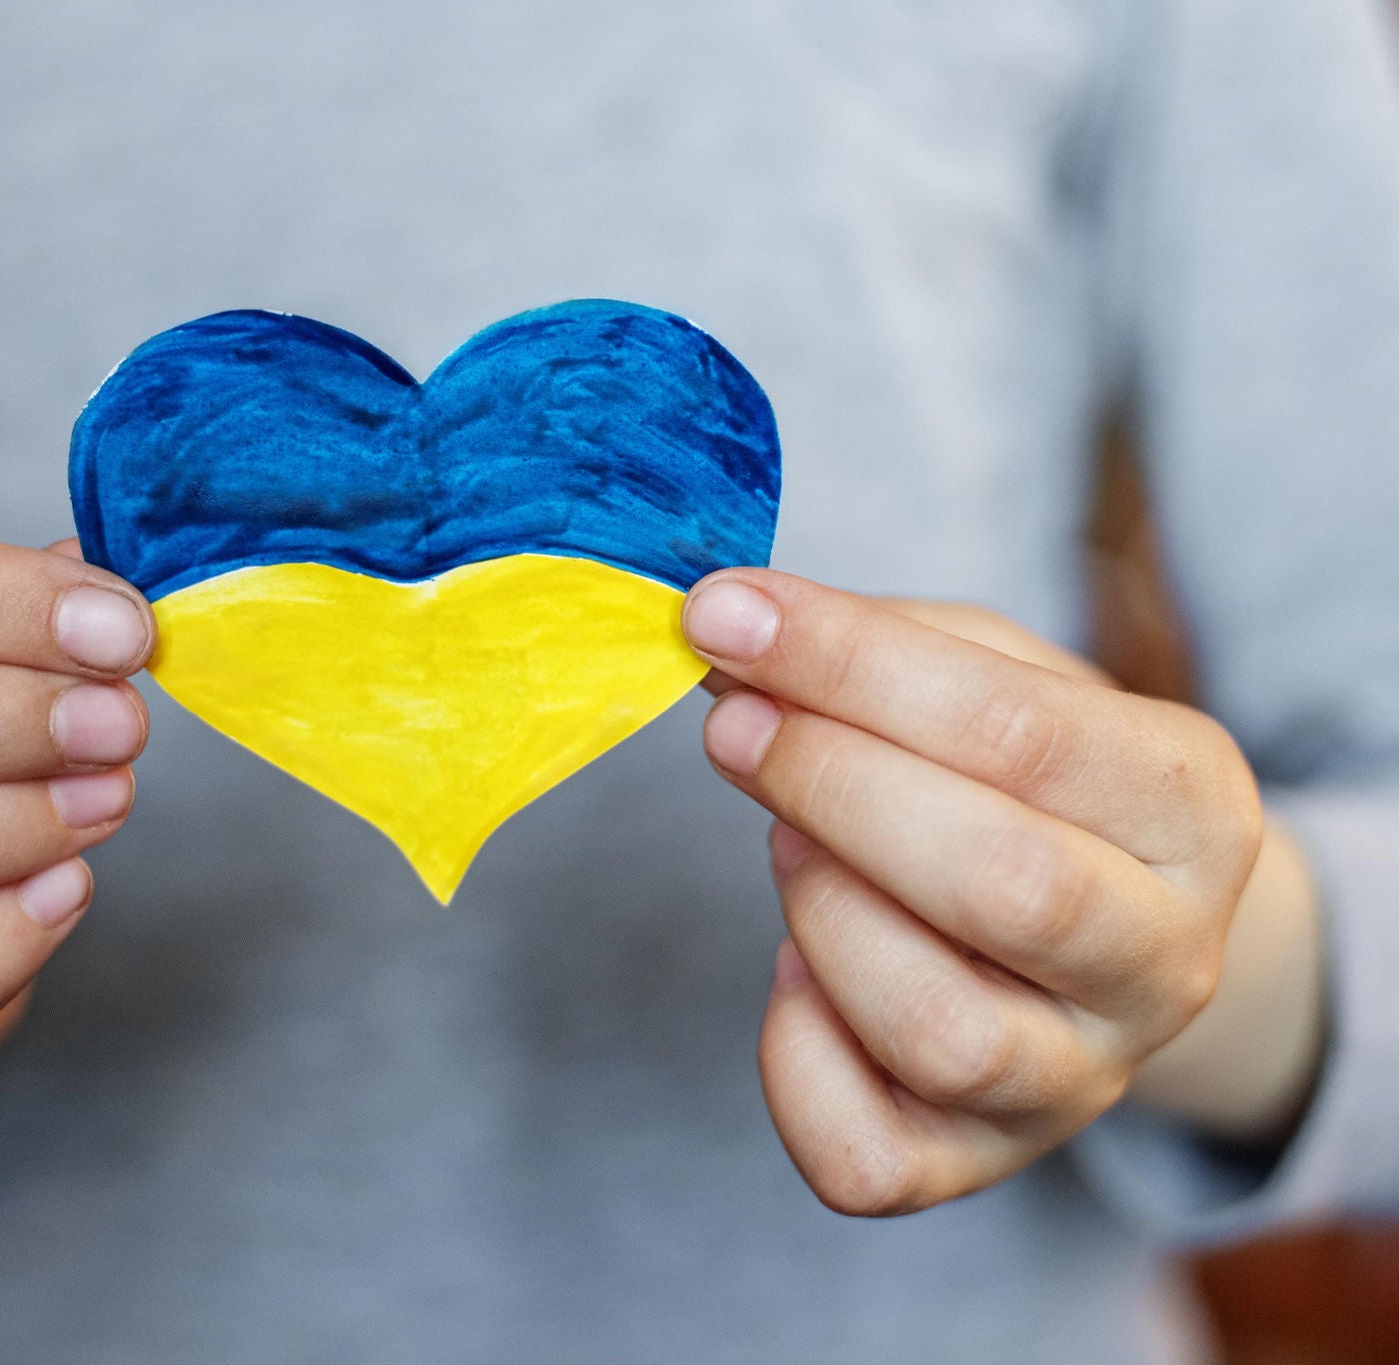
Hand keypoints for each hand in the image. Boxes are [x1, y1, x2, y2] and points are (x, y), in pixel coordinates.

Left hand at [682, 569, 1323, 1215]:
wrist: (1098, 922)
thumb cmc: (1022, 776)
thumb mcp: (992, 675)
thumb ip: (878, 649)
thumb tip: (730, 632)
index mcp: (1193, 807)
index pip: (1024, 733)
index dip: (854, 667)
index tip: (727, 614)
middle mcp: (1162, 962)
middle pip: (1003, 889)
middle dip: (832, 785)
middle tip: (736, 725)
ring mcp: (1079, 1081)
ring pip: (941, 1033)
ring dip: (822, 913)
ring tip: (790, 842)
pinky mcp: (980, 1162)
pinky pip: (866, 1159)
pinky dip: (795, 1055)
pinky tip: (794, 970)